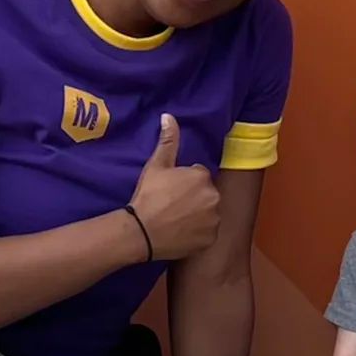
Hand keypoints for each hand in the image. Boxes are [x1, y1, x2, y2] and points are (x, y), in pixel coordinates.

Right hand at [128, 114, 220, 259]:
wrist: (141, 231)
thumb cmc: (148, 196)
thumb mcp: (156, 166)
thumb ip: (168, 141)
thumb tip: (169, 116)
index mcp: (202, 177)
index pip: (198, 176)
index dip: (183, 183)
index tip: (169, 190)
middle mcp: (214, 197)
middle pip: (205, 194)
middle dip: (193, 198)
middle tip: (171, 205)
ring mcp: (214, 220)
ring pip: (208, 213)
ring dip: (197, 215)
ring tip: (175, 219)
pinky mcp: (210, 239)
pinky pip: (207, 233)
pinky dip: (197, 233)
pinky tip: (180, 232)